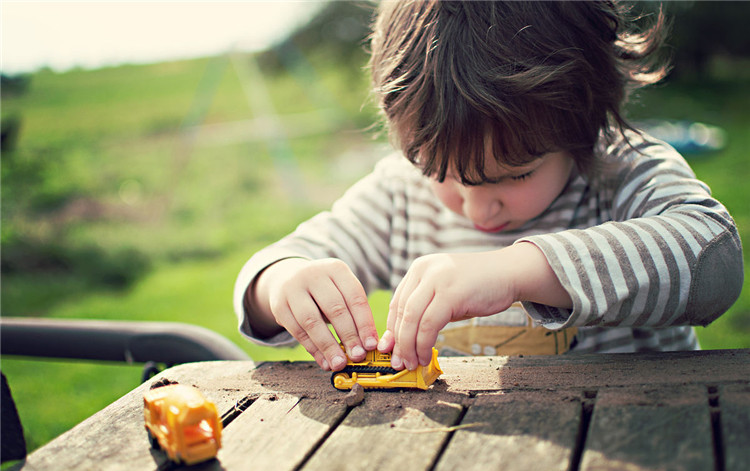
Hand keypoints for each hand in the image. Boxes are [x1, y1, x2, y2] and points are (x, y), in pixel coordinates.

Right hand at [254, 258, 378, 370]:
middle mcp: (313, 274)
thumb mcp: (340, 290)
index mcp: (336, 269)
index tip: (372, 345)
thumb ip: (353, 312)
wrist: (286, 277)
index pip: (355, 297)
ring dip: (328, 346)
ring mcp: (293, 289)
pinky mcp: (279, 305)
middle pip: (335, 308)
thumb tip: (368, 345)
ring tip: (339, 363)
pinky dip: (312, 349)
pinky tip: (323, 361)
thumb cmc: (324, 290)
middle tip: (358, 356)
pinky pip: (297, 330)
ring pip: (312, 321)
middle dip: (348, 336)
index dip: (364, 323)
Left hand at [378, 242, 571, 369]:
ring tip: (412, 363)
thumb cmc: (478, 287)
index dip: (391, 329)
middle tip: (399, 362)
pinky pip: (429, 324)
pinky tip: (425, 355)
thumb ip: (426, 309)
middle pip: (401, 312)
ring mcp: (437, 279)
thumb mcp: (445, 293)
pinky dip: (424, 343)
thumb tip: (403, 339)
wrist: (509, 273)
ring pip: (412, 319)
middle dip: (398, 341)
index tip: (390, 349)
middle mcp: (424, 270)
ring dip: (409, 346)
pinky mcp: (450, 293)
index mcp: (419, 268)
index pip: (396, 302)